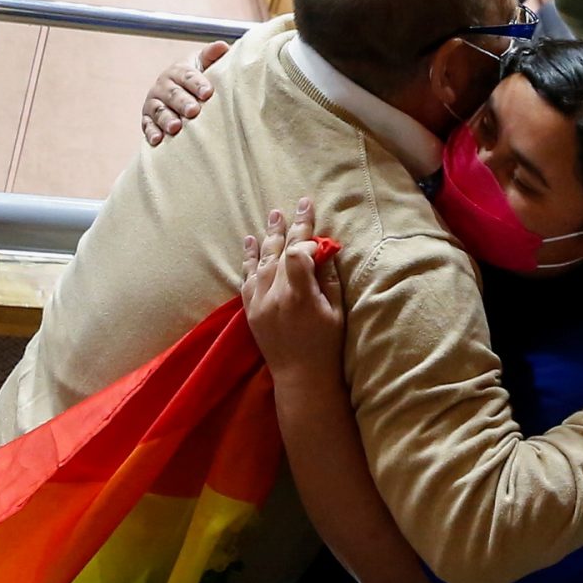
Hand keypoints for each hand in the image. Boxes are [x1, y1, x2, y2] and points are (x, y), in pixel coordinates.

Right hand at [142, 40, 226, 146]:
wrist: (179, 91)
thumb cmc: (197, 79)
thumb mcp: (204, 65)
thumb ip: (212, 56)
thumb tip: (222, 46)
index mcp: (178, 71)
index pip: (187, 76)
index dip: (197, 84)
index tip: (208, 93)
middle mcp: (163, 85)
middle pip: (172, 94)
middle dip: (182, 103)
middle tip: (193, 111)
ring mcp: (154, 103)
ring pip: (159, 110)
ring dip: (166, 119)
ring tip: (175, 128)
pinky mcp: (147, 119)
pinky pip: (147, 126)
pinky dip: (151, 132)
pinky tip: (158, 140)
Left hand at [241, 198, 343, 383]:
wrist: (300, 378)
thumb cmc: (326, 347)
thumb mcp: (336, 312)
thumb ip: (328, 279)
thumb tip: (324, 250)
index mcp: (299, 295)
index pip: (299, 253)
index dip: (308, 238)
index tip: (317, 232)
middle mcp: (275, 295)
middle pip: (280, 251)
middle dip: (290, 226)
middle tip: (296, 205)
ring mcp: (258, 302)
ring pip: (262, 261)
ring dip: (269, 237)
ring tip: (274, 215)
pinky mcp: (250, 310)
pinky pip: (247, 277)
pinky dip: (249, 258)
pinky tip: (251, 242)